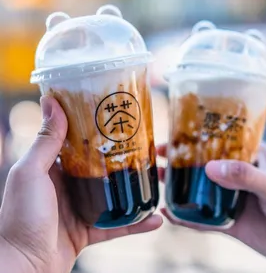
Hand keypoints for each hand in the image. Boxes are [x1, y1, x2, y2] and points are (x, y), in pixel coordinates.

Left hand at [0, 96, 161, 272]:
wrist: (22, 268)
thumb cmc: (21, 217)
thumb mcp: (32, 172)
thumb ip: (46, 140)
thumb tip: (50, 101)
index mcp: (53, 169)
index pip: (77, 143)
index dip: (95, 130)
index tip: (114, 118)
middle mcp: (67, 186)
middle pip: (100, 168)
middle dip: (120, 158)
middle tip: (142, 146)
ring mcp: (79, 209)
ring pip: (112, 196)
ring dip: (132, 191)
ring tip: (153, 180)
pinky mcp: (89, 231)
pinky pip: (117, 226)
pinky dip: (135, 224)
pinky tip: (154, 219)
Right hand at [158, 144, 265, 271]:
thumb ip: (244, 176)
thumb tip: (210, 169)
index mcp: (249, 157)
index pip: (218, 142)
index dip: (195, 139)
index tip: (174, 137)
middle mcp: (237, 175)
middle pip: (203, 165)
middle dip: (181, 162)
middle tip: (158, 159)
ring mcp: (231, 198)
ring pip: (200, 191)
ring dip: (179, 187)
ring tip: (158, 183)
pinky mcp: (230, 220)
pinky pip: (204, 218)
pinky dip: (188, 217)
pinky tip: (171, 214)